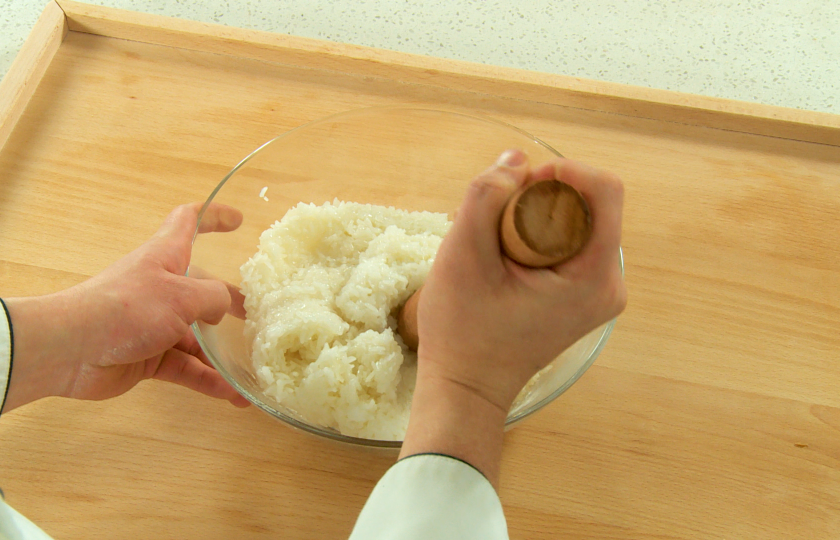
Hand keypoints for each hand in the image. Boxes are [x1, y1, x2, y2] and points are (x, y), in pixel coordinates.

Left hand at [2, 203, 249, 411]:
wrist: (71, 350)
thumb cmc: (127, 308)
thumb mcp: (182, 295)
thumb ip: (213, 298)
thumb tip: (222, 310)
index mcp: (166, 257)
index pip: (189, 221)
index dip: (213, 215)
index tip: (238, 220)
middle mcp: (163, 287)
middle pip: (202, 288)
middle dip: (230, 300)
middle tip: (258, 313)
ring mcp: (155, 324)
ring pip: (198, 337)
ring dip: (224, 353)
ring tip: (254, 366)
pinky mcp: (149, 356)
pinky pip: (187, 368)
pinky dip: (208, 380)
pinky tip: (233, 395)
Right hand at [400, 150, 625, 486]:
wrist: (466, 387)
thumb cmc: (463, 331)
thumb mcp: (461, 255)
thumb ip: (486, 196)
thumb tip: (517, 159)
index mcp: (594, 277)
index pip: (605, 190)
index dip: (565, 170)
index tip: (520, 183)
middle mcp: (610, 285)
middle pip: (591, 205)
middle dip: (545, 195)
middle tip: (497, 216)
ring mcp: (600, 294)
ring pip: (579, 222)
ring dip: (539, 215)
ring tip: (497, 241)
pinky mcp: (585, 298)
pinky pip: (572, 244)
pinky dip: (541, 235)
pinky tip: (506, 255)